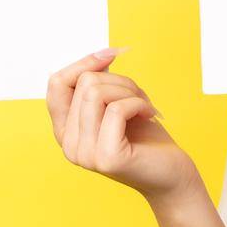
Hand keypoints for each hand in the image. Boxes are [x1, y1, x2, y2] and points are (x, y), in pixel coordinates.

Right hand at [45, 48, 200, 203]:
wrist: (171, 173)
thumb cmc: (146, 137)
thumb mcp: (117, 103)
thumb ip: (99, 85)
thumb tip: (100, 56)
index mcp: (65, 130)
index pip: (56, 84)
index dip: (83, 63)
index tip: (112, 54)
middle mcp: (68, 144)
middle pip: (84, 83)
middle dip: (119, 81)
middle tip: (139, 98)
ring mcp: (84, 154)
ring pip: (96, 93)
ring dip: (130, 91)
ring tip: (144, 106)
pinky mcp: (106, 157)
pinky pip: (116, 109)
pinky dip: (138, 104)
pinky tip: (150, 114)